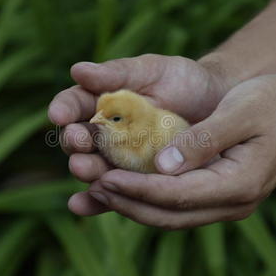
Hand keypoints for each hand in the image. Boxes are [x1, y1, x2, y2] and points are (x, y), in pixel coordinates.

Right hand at [48, 54, 231, 214]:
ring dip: (86, 171)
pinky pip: (112, 193)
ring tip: (85, 170)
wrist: (216, 104)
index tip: (59, 114)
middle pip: (80, 140)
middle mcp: (104, 131)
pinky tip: (81, 205)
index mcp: (101, 101)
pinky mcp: (134, 181)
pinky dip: (95, 201)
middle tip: (76, 141)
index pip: (75, 104)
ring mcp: (118, 159)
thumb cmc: (181, 80)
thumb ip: (116, 74)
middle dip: (75, 142)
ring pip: (94, 167)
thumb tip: (77, 71)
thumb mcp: (151, 70)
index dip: (64, 109)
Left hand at [89, 72, 275, 228]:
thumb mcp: (242, 111)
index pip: (176, 196)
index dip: (136, 190)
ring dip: (134, 205)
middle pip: (169, 215)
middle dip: (127, 203)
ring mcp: (228, 201)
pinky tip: (127, 186)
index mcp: (239, 183)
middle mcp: (232, 201)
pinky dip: (149, 198)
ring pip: (171, 215)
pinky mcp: (220, 192)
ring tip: (99, 189)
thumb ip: (204, 140)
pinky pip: (179, 204)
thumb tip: (162, 165)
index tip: (102, 179)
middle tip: (91, 186)